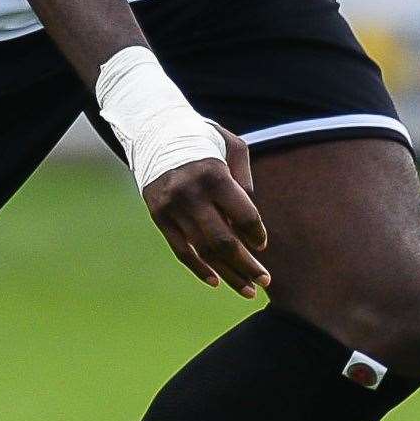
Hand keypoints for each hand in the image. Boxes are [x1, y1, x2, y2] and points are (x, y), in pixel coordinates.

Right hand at [142, 128, 269, 296]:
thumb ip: (245, 182)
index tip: (262, 244)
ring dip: (228, 274)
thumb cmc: (203, 138)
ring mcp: (171, 207)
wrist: (154, 131)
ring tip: (247, 289)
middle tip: (265, 280)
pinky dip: (199, 268)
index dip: (257, 234)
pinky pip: (180, 250)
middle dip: (248, 265)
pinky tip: (216, 281)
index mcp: (213, 174)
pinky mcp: (158, 216)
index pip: (243, 216)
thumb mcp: (232, 146)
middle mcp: (190, 193)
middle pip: (224, 241)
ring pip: (203, 251)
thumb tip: (249, 224)